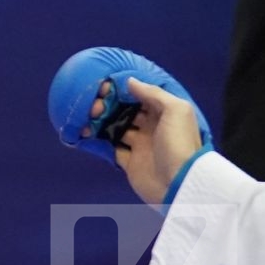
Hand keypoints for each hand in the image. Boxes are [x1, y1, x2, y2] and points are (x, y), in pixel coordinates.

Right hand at [95, 76, 205, 207]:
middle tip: (94, 104)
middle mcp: (152, 127)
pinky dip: (99, 141)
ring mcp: (140, 145)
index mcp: (164, 114)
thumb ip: (154, 93)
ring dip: (102, 121)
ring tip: (88, 116)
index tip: (105, 86)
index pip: (142, 97)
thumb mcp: (176, 110)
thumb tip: (130, 81)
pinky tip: (86, 133)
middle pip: (127, 111)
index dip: (124, 90)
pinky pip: (111, 148)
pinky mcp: (129, 162)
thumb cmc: (178, 143)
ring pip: (116, 128)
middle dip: (110, 105)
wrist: (177, 183)